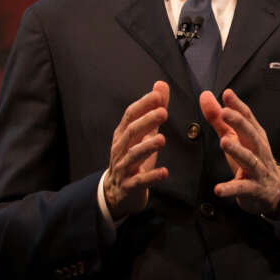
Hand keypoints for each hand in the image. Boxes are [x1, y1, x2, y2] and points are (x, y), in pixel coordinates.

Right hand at [104, 81, 169, 218]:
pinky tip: (164, 172)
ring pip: (133, 156)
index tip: (158, 95)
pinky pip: (139, 182)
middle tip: (163, 112)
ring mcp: (123, 168)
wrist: (115, 193)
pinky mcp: (129, 187)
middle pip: (131, 133)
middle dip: (146, 122)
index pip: (130, 115)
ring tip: (162, 139)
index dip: (143, 105)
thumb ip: (153, 111)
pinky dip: (151, 177)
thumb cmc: (132, 158)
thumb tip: (161, 85)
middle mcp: (120, 149)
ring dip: (147, 147)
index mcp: (123, 135)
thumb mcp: (143, 134)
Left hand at [200, 88, 279, 215]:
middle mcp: (259, 150)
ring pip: (249, 159)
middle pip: (251, 134)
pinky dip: (231, 188)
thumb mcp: (236, 139)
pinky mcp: (253, 188)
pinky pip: (242, 188)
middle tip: (224, 113)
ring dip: (237, 150)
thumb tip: (205, 95)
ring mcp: (258, 170)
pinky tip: (218, 189)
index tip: (227, 93)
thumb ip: (219, 119)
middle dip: (239, 123)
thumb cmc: (252, 160)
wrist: (274, 192)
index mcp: (255, 136)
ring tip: (224, 141)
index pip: (248, 118)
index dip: (237, 105)